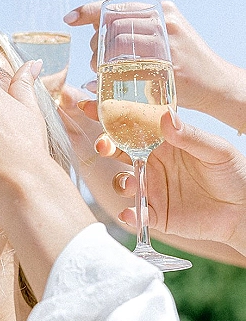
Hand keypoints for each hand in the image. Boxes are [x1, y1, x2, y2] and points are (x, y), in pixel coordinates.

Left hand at [65, 0, 245, 125]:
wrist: (216, 83)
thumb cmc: (184, 59)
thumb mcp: (167, 32)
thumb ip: (138, 25)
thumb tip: (97, 26)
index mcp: (162, 9)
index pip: (118, 5)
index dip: (88, 11)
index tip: (69, 18)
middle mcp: (165, 22)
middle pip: (113, 27)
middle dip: (95, 43)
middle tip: (94, 58)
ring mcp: (168, 45)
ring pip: (117, 46)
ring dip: (99, 61)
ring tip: (99, 71)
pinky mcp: (168, 68)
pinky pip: (127, 70)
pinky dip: (108, 78)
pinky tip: (101, 84)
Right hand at [79, 99, 245, 256]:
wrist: (245, 210)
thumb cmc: (234, 173)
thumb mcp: (216, 150)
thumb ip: (190, 136)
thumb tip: (165, 117)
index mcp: (164, 140)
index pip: (133, 123)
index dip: (110, 114)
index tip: (90, 105)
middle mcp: (153, 162)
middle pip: (119, 150)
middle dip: (105, 144)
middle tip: (102, 145)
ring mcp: (153, 188)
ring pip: (123, 181)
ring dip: (121, 181)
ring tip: (130, 183)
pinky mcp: (157, 214)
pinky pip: (136, 215)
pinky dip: (130, 215)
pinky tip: (131, 214)